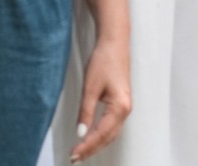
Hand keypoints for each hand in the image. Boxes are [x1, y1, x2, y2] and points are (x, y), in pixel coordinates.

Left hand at [72, 32, 129, 159]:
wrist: (115, 43)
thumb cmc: (104, 61)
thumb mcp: (90, 87)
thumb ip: (85, 112)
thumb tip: (80, 133)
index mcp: (120, 106)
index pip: (101, 134)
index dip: (86, 146)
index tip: (72, 155)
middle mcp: (126, 108)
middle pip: (109, 137)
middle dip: (92, 149)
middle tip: (74, 158)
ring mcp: (125, 105)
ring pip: (112, 133)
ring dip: (97, 144)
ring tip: (81, 152)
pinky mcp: (121, 102)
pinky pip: (113, 126)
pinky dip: (102, 135)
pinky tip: (92, 137)